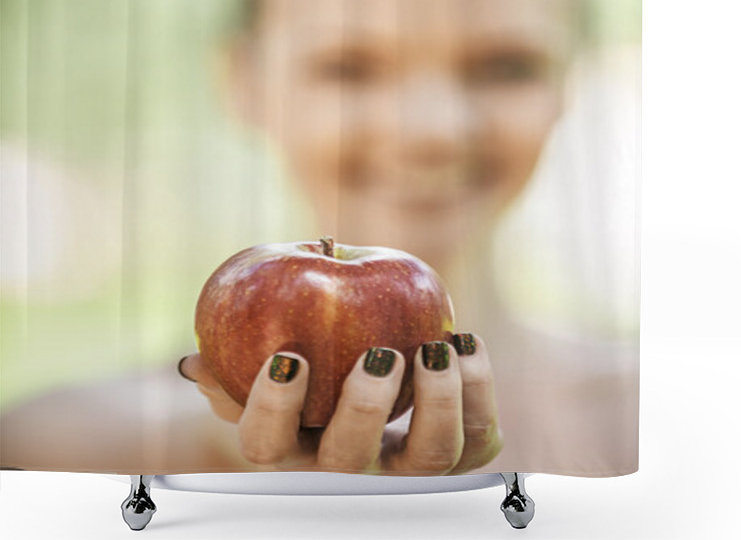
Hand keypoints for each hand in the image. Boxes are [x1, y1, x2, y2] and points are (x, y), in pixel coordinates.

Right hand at [178, 333, 501, 474]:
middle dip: (366, 409)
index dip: (273, 407)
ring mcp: (408, 468)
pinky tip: (464, 340)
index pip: (268, 447)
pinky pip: (478, 438)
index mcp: (294, 448)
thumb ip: (232, 372)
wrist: (380, 391)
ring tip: (437, 346)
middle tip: (380, 354)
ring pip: (429, 459)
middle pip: (353, 463)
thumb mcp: (269, 376)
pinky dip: (478, 389)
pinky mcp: (460, 453)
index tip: (289, 357)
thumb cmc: (310, 379)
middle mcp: (350, 470)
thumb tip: (192, 365)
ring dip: (437, 402)